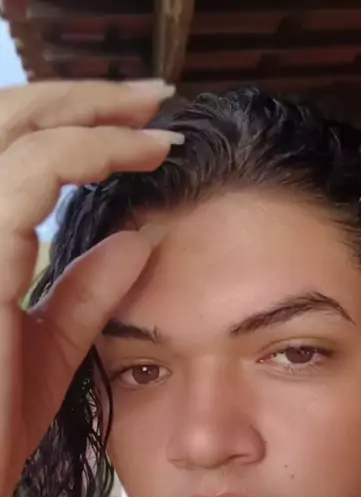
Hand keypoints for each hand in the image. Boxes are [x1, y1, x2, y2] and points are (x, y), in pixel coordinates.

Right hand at [0, 79, 179, 496]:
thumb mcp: (50, 346)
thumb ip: (86, 293)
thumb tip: (135, 242)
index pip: (13, 153)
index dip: (73, 126)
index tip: (143, 131)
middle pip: (6, 119)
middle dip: (83, 96)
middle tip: (155, 96)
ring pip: (16, 130)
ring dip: (91, 111)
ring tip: (155, 115)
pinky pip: (31, 176)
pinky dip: (87, 153)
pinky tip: (137, 155)